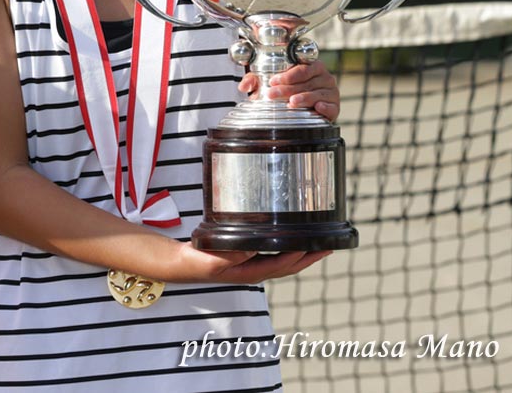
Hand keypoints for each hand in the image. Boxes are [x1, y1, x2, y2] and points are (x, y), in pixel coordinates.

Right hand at [172, 245, 331, 283]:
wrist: (181, 262)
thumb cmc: (196, 262)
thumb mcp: (213, 259)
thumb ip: (232, 256)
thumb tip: (253, 249)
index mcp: (250, 273)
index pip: (283, 266)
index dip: (301, 257)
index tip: (317, 246)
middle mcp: (255, 271)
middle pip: (290, 265)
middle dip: (310, 256)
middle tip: (330, 245)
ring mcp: (251, 265)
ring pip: (284, 260)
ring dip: (302, 252)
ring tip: (317, 241)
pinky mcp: (247, 256)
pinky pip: (274, 253)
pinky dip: (286, 246)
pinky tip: (288, 238)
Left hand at [239, 60, 340, 121]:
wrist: (306, 108)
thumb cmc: (289, 90)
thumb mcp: (272, 84)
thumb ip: (256, 80)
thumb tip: (244, 85)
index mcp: (310, 66)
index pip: (301, 67)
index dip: (287, 75)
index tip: (272, 81)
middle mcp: (323, 77)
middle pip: (306, 81)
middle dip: (288, 88)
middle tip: (273, 94)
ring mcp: (331, 91)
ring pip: (317, 93)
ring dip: (304, 97)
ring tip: (292, 102)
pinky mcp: (335, 107)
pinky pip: (332, 107)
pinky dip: (326, 107)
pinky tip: (318, 108)